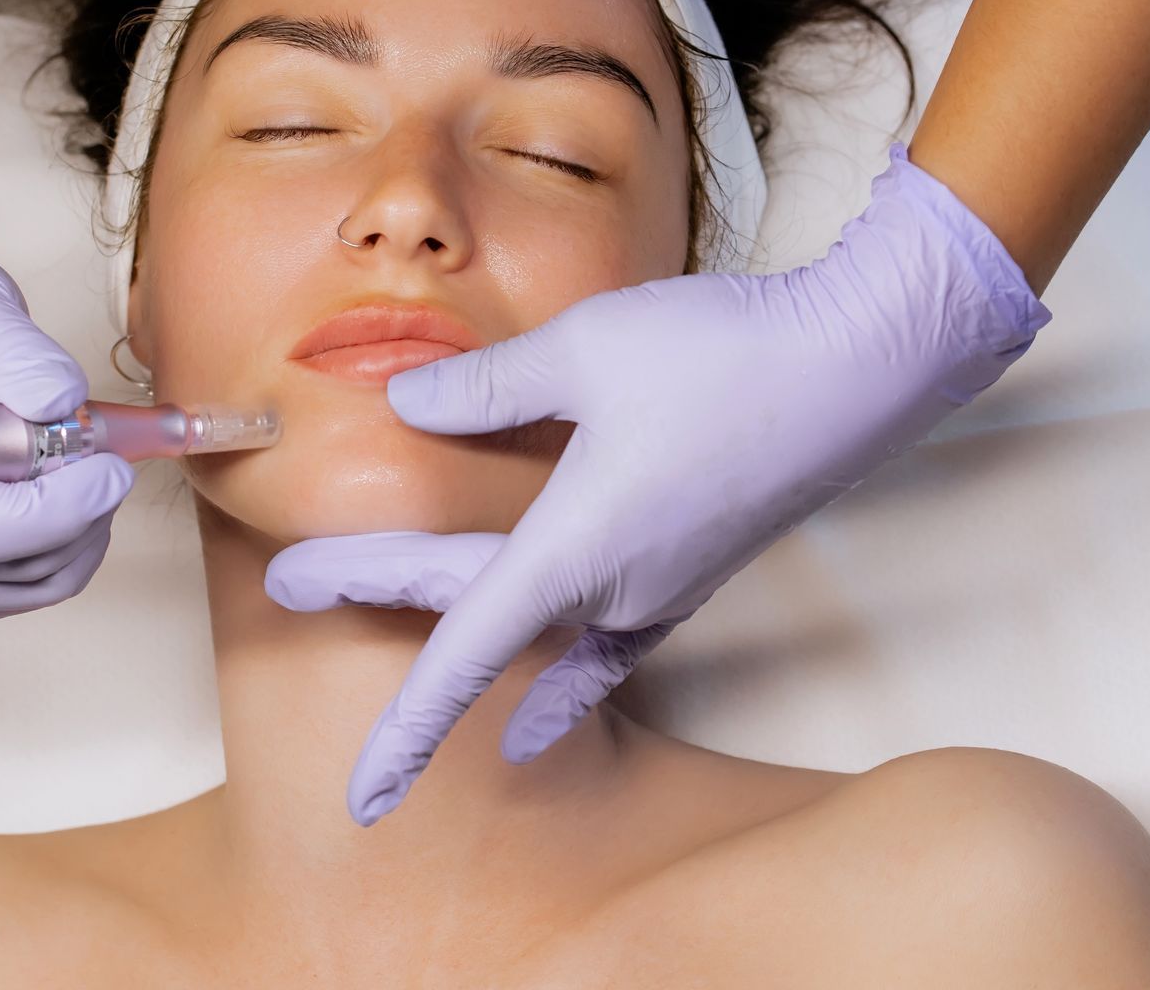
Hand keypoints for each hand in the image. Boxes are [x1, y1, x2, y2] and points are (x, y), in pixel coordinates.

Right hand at [0, 220, 132, 624]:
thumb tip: (60, 400)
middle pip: (5, 570)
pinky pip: (29, 592)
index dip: (52, 509)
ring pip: (29, 587)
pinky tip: (64, 494)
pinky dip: (70, 547)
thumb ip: (9, 344)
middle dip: (79, 512)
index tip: (106, 464)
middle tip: (105, 454)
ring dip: (83, 529)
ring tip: (81, 462)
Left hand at [266, 147, 1048, 822]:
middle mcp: (616, 589)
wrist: (862, 364)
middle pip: (473, 610)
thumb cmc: (724, 354)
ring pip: (530, 612)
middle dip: (377, 586)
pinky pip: (606, 641)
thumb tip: (407, 406)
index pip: (463, 655)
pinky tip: (546, 712)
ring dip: (452, 604)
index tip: (362, 797)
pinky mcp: (692, 568)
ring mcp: (659, 588)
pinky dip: (561, 676)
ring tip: (370, 587)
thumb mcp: (583, 351)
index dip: (405, 732)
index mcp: (576, 549)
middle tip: (287, 578)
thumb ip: (486, 387)